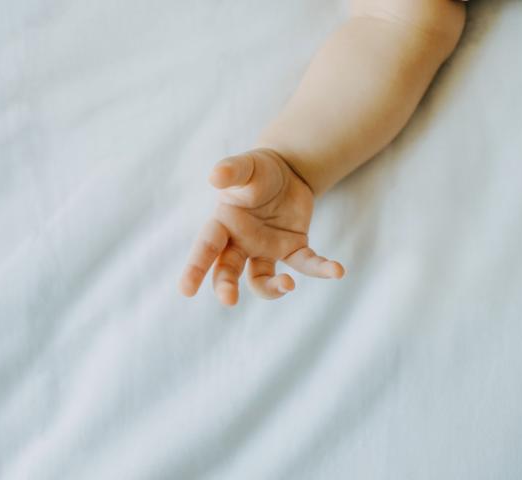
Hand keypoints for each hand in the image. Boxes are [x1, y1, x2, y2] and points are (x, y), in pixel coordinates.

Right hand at [178, 148, 343, 305]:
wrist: (286, 171)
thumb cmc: (256, 170)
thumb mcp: (245, 166)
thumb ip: (231, 171)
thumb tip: (215, 176)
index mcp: (224, 224)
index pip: (206, 247)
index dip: (195, 268)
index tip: (185, 290)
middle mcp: (241, 243)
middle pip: (228, 270)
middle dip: (225, 286)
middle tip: (229, 299)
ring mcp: (267, 249)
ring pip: (263, 279)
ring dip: (273, 288)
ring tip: (288, 285)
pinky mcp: (294, 248)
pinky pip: (305, 264)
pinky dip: (321, 269)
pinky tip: (336, 270)